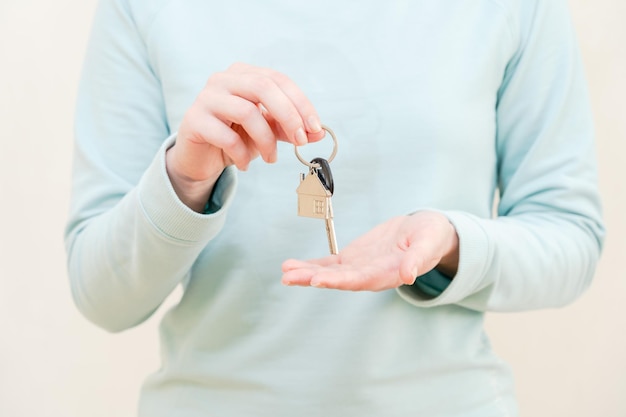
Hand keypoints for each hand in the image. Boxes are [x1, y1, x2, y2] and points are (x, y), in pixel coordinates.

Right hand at [166, 63, 324, 211]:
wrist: (200, 158)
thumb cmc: (235, 138)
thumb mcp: (267, 132)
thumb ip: (290, 129)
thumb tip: (319, 133)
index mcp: (244, 74)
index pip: (278, 79)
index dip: (300, 103)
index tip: (314, 128)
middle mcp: (223, 80)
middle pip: (263, 87)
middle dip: (288, 115)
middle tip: (300, 141)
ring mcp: (206, 98)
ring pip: (246, 112)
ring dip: (266, 140)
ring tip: (270, 158)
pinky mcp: (194, 121)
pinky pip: (226, 137)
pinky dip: (243, 155)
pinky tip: (245, 164)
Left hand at [281, 211, 458, 290]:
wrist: (427, 232)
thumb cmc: (430, 237)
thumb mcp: (428, 243)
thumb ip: (417, 259)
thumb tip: (409, 276)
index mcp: (388, 274)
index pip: (359, 280)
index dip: (338, 281)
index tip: (317, 280)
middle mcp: (369, 275)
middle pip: (338, 279)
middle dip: (312, 278)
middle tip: (290, 277)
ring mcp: (359, 268)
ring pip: (329, 273)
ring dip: (306, 273)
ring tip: (285, 270)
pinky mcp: (353, 258)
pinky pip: (329, 263)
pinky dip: (311, 264)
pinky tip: (292, 265)